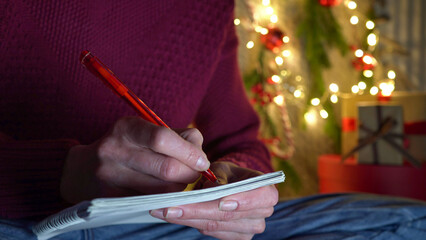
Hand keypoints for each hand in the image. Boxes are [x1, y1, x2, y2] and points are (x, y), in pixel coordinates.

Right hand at [60, 116, 209, 202]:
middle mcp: (114, 150)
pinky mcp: (109, 198)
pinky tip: (165, 192)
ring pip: (162, 189)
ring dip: (180, 188)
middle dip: (189, 173)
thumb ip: (179, 137)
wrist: (82, 170)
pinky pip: (150, 202)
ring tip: (179, 181)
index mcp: (126, 128)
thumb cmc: (127, 147)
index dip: (188, 152)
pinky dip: (165, 199)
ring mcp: (109, 176)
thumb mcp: (147, 131)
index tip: (201, 161)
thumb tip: (200, 153)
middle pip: (166, 168)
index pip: (162, 138)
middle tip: (195, 173)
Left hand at [150, 162, 278, 239]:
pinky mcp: (236, 238)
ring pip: (215, 226)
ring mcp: (250, 229)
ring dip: (188, 218)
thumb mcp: (224, 168)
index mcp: (267, 191)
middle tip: (169, 206)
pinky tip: (175, 215)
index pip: (261, 197)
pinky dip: (192, 222)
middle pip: (229, 216)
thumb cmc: (229, 174)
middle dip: (197, 210)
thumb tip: (210, 190)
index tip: (221, 202)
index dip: (242, 201)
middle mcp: (263, 213)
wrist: (231, 186)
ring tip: (164, 210)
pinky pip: (211, 232)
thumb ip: (219, 178)